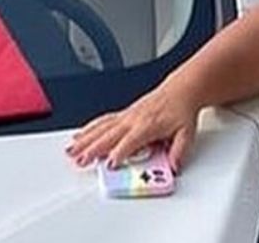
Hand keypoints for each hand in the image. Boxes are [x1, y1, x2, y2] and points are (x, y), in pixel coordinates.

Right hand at [65, 83, 198, 173]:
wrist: (181, 91)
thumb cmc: (181, 111)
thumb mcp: (187, 133)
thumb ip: (179, 151)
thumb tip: (174, 167)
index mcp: (148, 126)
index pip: (130, 142)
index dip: (119, 153)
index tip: (110, 164)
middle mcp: (134, 120)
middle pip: (109, 135)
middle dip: (93, 149)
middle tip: (80, 161)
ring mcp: (126, 116)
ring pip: (101, 127)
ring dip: (85, 139)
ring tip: (71, 151)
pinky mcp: (123, 114)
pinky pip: (103, 121)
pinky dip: (88, 129)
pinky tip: (79, 136)